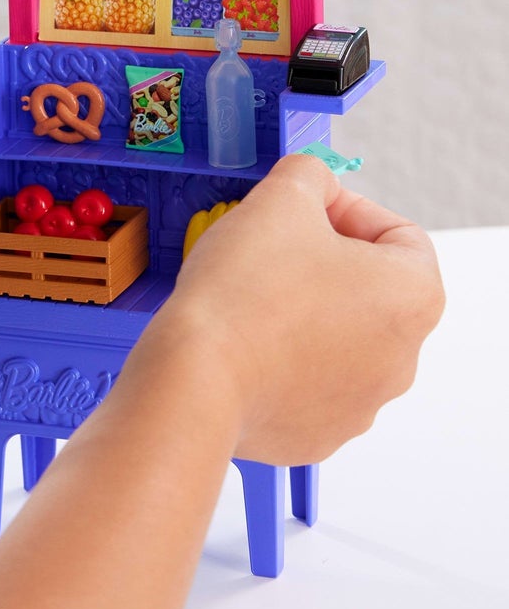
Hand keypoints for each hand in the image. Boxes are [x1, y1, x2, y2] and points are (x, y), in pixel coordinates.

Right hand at [146, 154, 444, 464]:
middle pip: (368, 288)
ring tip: (248, 297)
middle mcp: (402, 357)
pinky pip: (306, 382)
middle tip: (268, 248)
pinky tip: (240, 341)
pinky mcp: (319, 433)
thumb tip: (313, 186)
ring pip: (338, 337)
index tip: (303, 209)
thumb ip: (309, 175)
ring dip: (302, 311)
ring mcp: (362, 403)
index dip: (346, 209)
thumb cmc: (245, 291)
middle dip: (321, 262)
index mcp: (412, 297)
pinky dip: (279, 358)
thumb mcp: (280, 197)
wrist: (196, 378)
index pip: (398, 234)